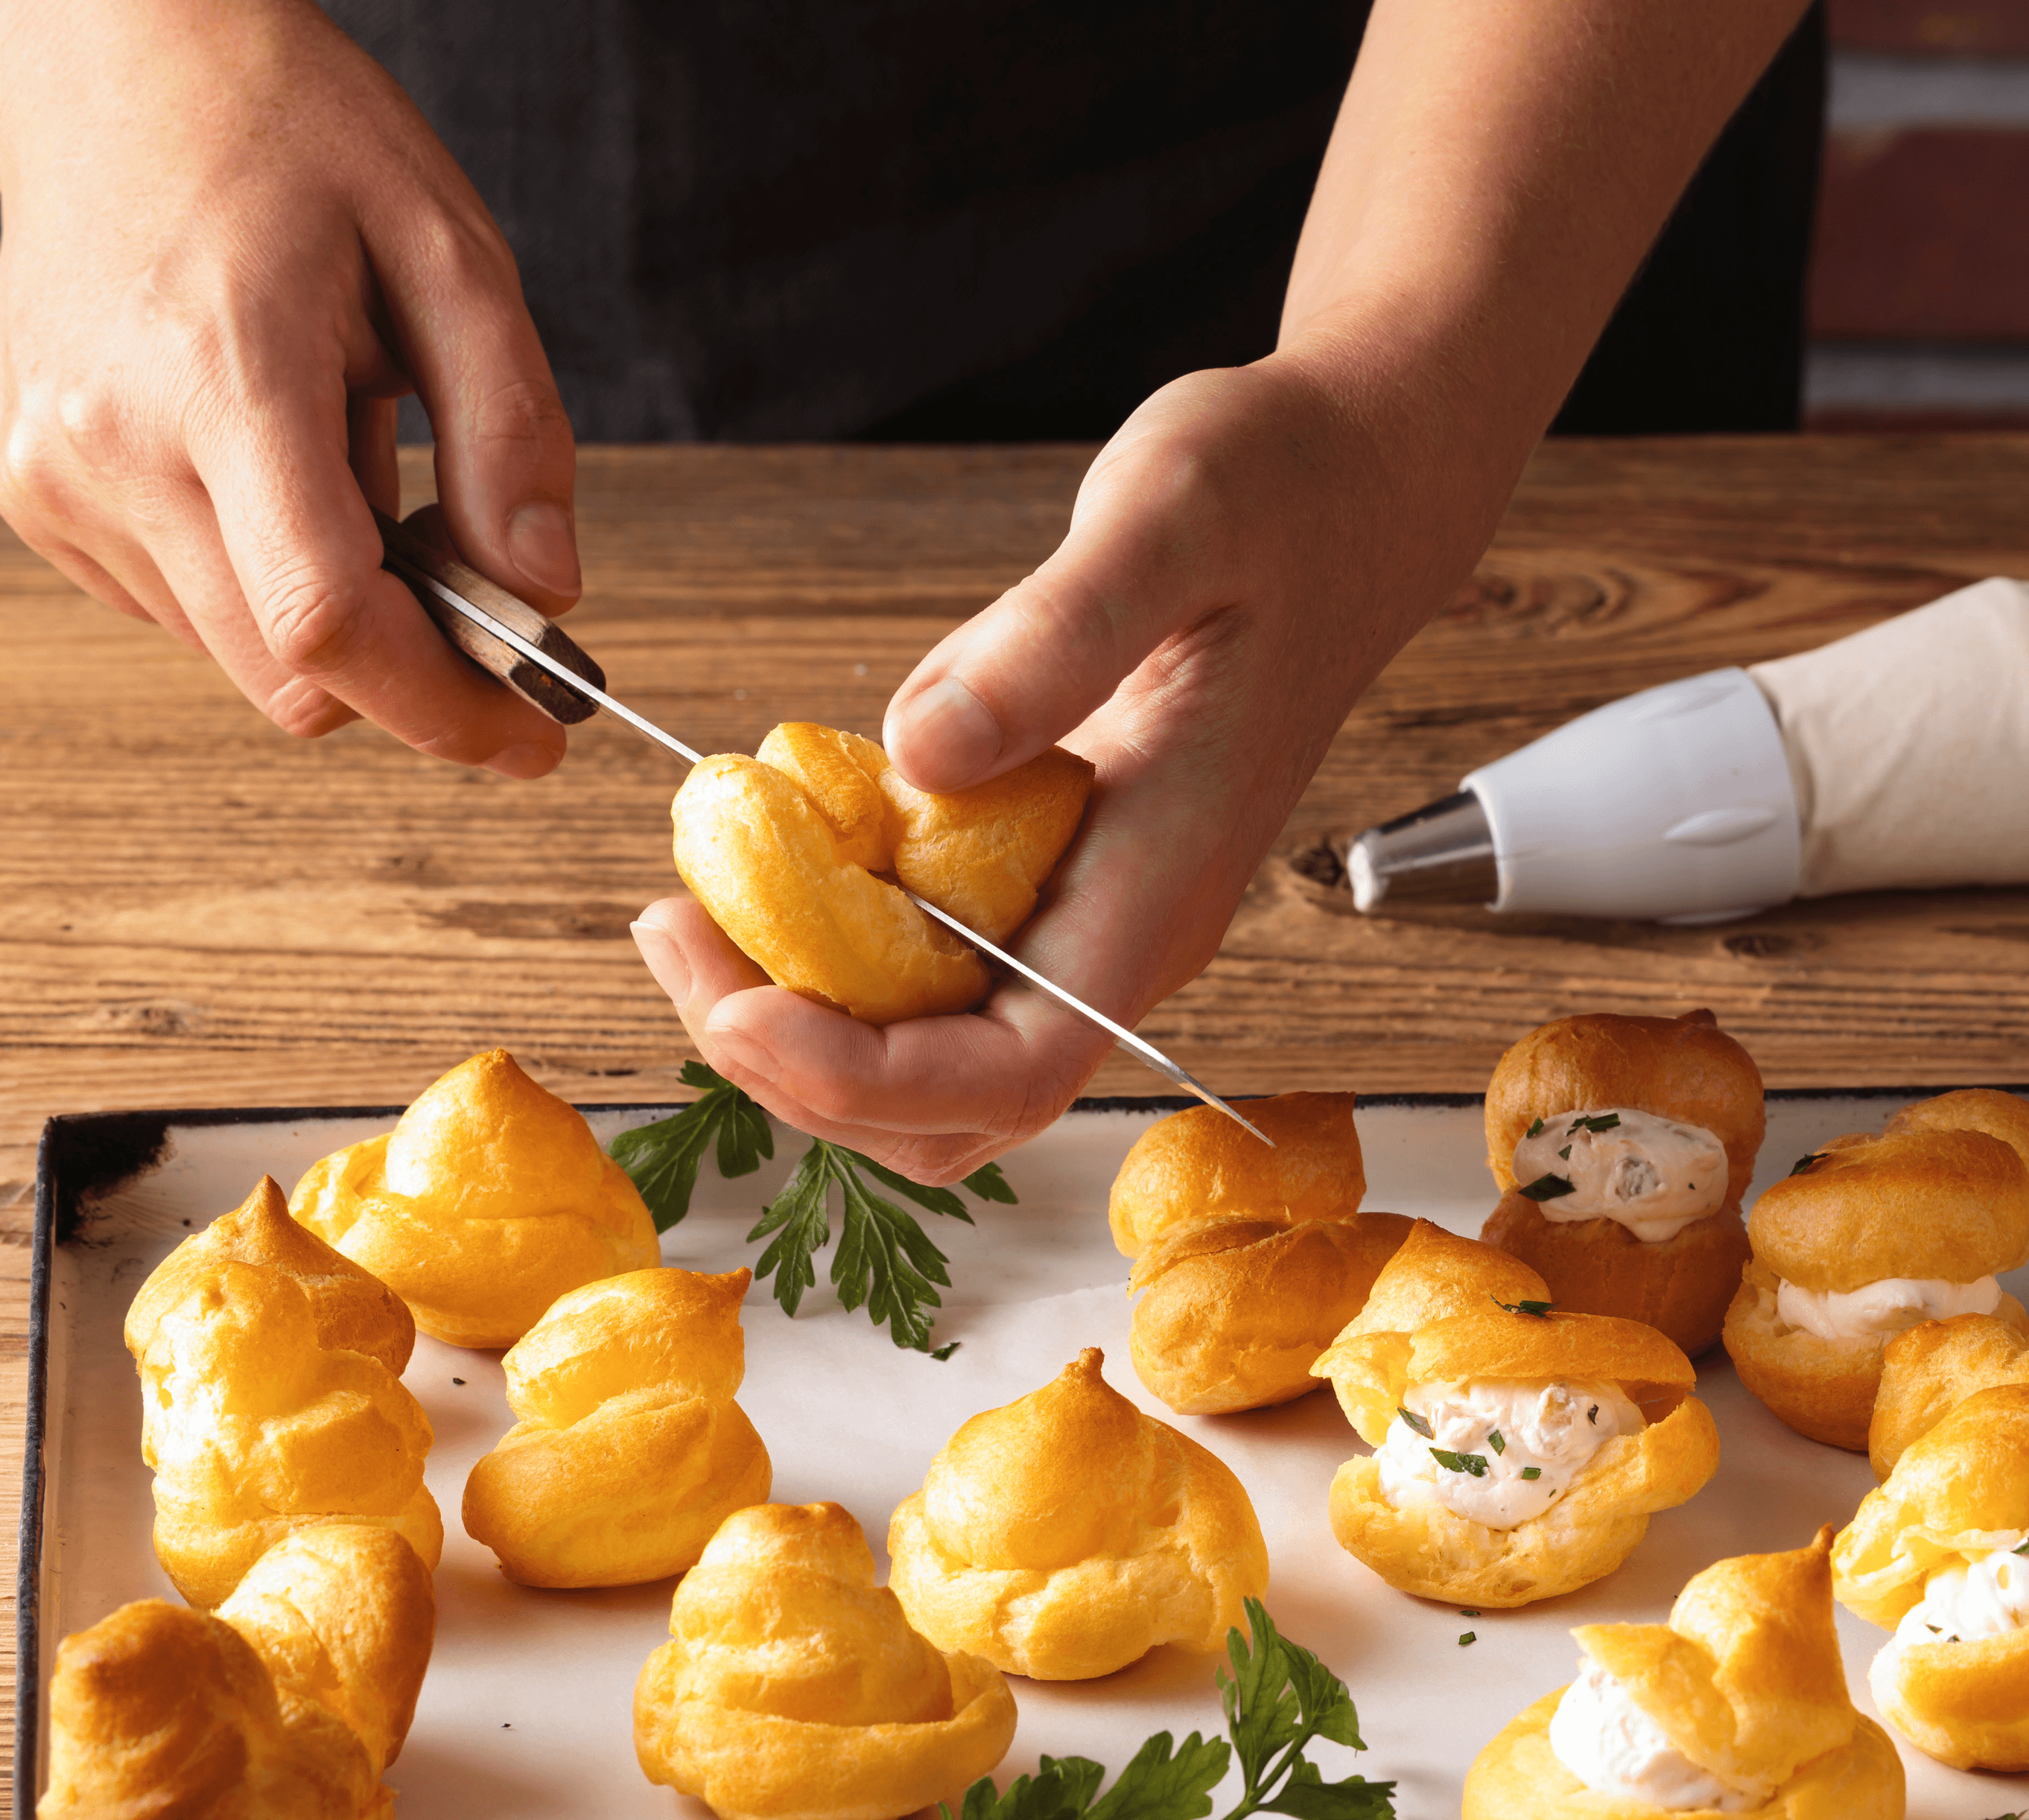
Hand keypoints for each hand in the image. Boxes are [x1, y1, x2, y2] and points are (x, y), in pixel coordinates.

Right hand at [0, 0, 577, 770]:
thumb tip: (546, 594)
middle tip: (475, 586)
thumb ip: (511, 437)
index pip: (328, 623)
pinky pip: (180, 608)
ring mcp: (54, 476)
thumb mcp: (453, 256)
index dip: (444, 709)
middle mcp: (110, 443)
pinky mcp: (32, 494)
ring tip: (348, 462)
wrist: (116, 68)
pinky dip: (258, 576)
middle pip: (287, 671)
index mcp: (220, 376)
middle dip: (409, 669)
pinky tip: (271, 462)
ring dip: (330, 610)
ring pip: (238, 655)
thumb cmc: (290, 141)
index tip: (533, 737)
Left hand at [628, 0, 1808, 1177]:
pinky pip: (937, 982)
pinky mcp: (1056, 882)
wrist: (1353, 495)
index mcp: (1158, 888)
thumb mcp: (1170, 521)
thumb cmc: (1279, 496)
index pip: (1010, 1072)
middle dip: (799, 1070)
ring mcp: (1092, 919)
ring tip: (697, 910)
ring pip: (937, 1070)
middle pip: (956, 1115)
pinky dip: (835, 959)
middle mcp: (1126, 937)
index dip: (860, 1079)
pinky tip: (777, 852)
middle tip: (676, 936)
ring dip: (804, 1030)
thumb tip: (921, 751)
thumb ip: (1055, 638)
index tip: (735, 1005)